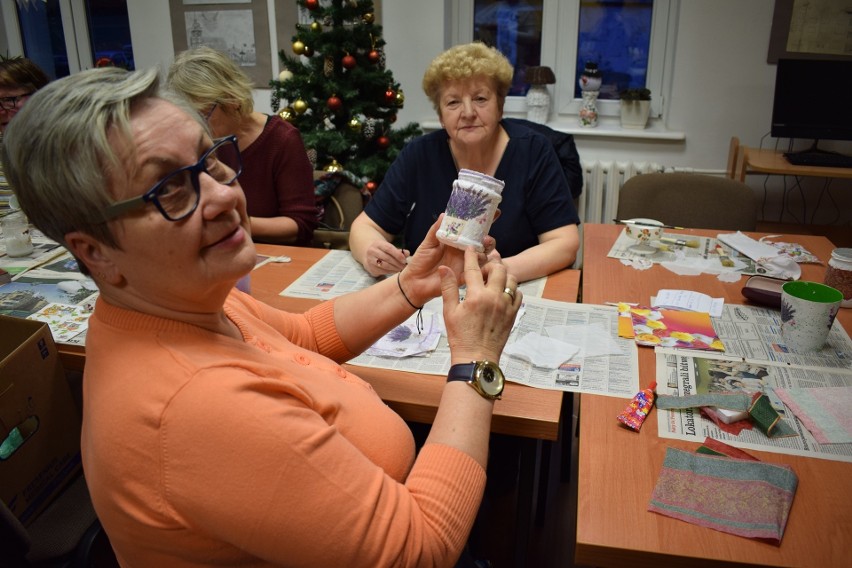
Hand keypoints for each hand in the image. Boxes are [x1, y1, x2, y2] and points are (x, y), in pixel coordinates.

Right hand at [364, 240, 409, 276]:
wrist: (368, 253)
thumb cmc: (382, 250)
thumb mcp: (389, 247)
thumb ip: (399, 251)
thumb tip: (407, 253)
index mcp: (378, 244)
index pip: (389, 248)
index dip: (398, 254)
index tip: (404, 260)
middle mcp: (372, 251)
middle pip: (387, 258)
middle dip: (397, 263)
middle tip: (404, 266)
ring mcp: (370, 260)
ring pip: (384, 265)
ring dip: (394, 268)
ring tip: (400, 269)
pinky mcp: (370, 268)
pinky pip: (382, 271)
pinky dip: (390, 272)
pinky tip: (395, 271)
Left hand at [401, 216, 491, 304]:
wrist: (415, 282)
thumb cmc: (420, 261)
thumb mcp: (428, 243)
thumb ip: (436, 229)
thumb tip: (444, 214)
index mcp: (455, 241)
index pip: (472, 229)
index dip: (483, 221)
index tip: (493, 212)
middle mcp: (463, 251)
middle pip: (482, 243)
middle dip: (489, 238)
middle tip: (486, 236)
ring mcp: (465, 264)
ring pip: (483, 256)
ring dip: (486, 250)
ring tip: (483, 246)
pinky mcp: (463, 276)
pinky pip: (477, 271)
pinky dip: (481, 265)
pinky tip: (479, 259)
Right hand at [439, 247, 520, 363]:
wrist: (476, 357)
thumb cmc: (460, 336)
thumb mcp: (449, 312)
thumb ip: (448, 288)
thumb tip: (444, 269)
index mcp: (476, 296)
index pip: (473, 268)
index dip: (471, 256)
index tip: (470, 249)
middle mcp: (494, 298)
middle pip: (498, 268)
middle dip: (491, 263)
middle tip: (483, 268)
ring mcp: (506, 305)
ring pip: (511, 279)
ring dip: (503, 275)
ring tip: (493, 279)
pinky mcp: (513, 313)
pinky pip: (518, 294)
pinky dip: (511, 289)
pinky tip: (502, 292)